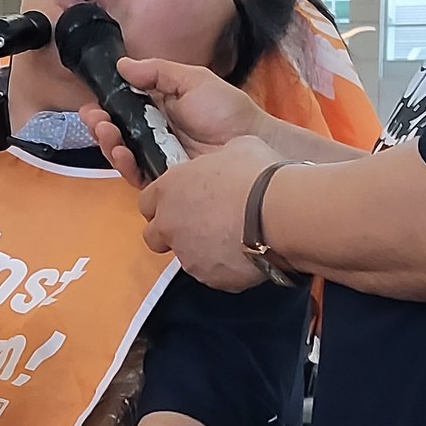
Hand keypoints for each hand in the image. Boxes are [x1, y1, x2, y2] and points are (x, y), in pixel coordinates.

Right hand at [80, 58, 269, 186]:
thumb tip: (123, 65)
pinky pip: (137, 176)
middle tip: (96, 120)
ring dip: (108, 145)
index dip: (105, 108)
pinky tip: (122, 152)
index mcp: (158, 109)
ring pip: (123, 156)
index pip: (122, 109)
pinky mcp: (163, 181)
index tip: (92, 104)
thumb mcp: (192, 80)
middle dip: (100, 127)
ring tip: (107, 133)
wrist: (251, 141)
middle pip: (117, 134)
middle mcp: (153, 135)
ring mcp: (157, 158)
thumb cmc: (227, 110)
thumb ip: (157, 73)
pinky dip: (125, 165)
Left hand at [140, 136, 283, 291]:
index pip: (146, 202)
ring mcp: (186, 254)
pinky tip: (246, 252)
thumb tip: (226, 160)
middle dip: (171, 234)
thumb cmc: (257, 176)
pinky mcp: (208, 277)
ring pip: (185, 257)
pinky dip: (224, 266)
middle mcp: (169, 224)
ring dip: (201, 250)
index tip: (180, 204)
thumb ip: (217, 159)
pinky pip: (212, 274)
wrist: (278, 213)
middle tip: (199, 226)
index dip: (163, 204)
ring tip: (232, 238)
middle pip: (154, 237)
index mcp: (169, 189)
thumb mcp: (236, 148)